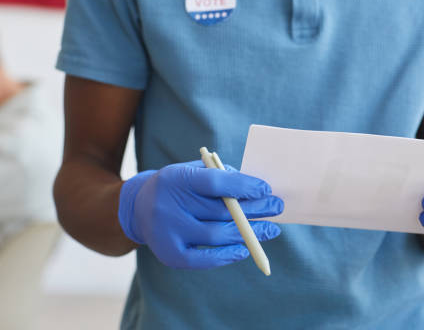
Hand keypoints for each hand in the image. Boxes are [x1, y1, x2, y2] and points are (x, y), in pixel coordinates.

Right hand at [118, 160, 283, 268]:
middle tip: (277, 207)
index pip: (216, 182)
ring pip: (216, 235)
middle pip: (220, 211)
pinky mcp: (169, 255)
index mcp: (176, 178)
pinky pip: (204, 259)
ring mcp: (167, 233)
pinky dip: (227, 255)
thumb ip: (222, 176)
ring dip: (248, 233)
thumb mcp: (194, 171)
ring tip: (271, 229)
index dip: (244, 186)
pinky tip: (245, 248)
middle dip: (254, 210)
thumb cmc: (179, 187)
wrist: (139, 208)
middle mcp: (168, 205)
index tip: (266, 189)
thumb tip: (258, 191)